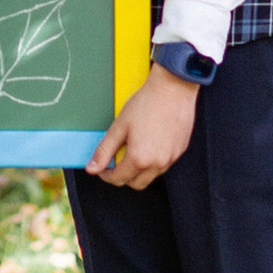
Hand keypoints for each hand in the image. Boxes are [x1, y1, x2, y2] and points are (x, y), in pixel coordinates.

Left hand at [88, 69, 198, 188]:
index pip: (119, 179)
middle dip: (123, 176)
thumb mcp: (119, 126)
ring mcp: (171, 158)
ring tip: (133, 149)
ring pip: (151, 176)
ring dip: (139, 170)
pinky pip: (164, 165)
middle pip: (136, 183)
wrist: (173, 88)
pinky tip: (148, 144)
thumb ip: (104, 150)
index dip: (106, 174)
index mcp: (140, 159)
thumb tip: (92, 168)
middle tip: (116, 160)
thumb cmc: (147, 103)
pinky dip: (153, 162)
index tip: (103, 167)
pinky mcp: (180, 151)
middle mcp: (158, 163)